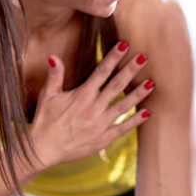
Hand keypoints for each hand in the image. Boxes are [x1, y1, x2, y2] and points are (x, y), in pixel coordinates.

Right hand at [29, 41, 153, 173]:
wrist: (43, 149)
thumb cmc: (45, 121)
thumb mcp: (47, 96)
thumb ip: (55, 76)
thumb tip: (54, 56)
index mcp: (82, 96)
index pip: (101, 72)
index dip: (113, 57)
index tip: (124, 45)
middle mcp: (93, 108)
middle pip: (116, 85)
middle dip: (130, 70)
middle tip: (144, 58)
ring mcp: (100, 124)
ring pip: (124, 106)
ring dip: (138, 94)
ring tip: (152, 83)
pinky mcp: (103, 139)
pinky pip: (122, 128)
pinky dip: (135, 121)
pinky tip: (147, 113)